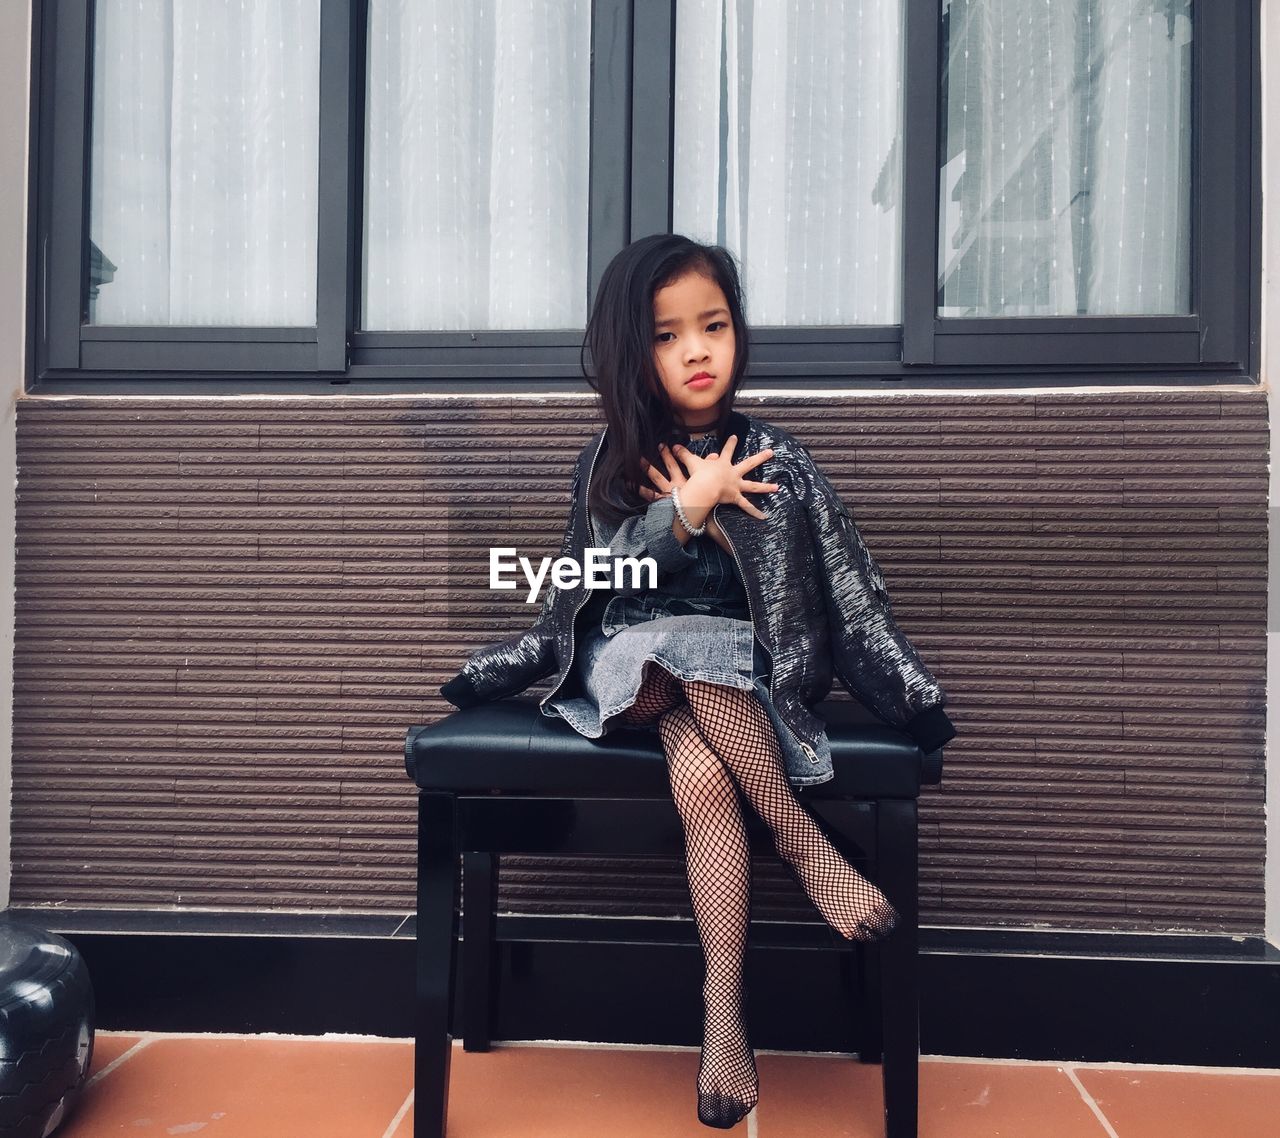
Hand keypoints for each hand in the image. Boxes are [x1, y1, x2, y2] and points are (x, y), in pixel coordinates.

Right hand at [638, 434, 777, 520]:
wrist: (705, 486)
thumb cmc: (699, 475)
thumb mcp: (690, 463)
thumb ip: (682, 454)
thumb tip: (671, 445)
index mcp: (723, 464)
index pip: (727, 451)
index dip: (730, 443)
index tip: (734, 436)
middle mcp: (733, 473)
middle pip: (749, 463)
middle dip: (760, 458)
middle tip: (771, 452)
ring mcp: (736, 486)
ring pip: (754, 486)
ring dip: (765, 486)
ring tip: (777, 487)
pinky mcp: (735, 498)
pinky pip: (746, 507)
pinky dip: (755, 512)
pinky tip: (765, 517)